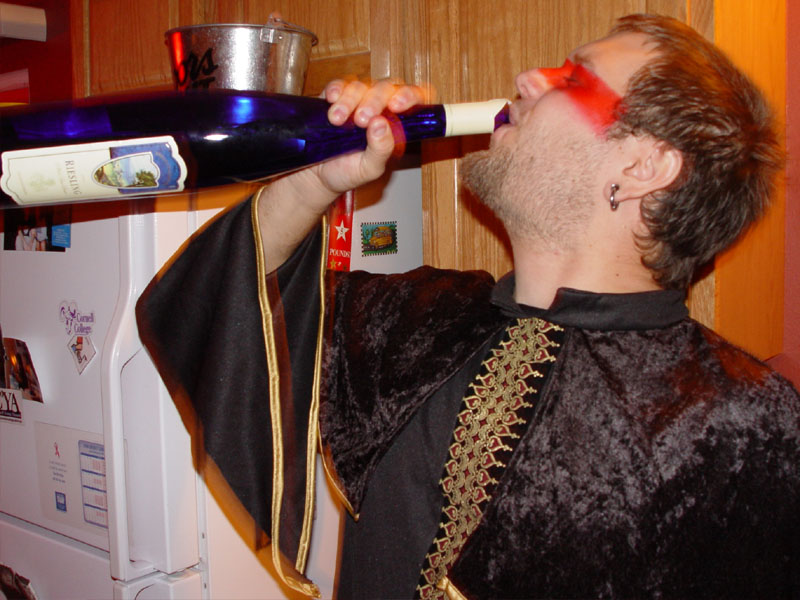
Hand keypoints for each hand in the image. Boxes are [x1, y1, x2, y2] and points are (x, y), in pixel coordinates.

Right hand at [280, 79, 425, 208]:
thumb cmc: (349, 171)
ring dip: (349, 101)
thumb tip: (381, 124)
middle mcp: (381, 108)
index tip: (396, 105)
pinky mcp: (337, 97)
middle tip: (361, 120)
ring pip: (361, 86)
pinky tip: (331, 100)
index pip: (415, 99)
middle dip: (374, 102)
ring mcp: (359, 100)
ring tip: (337, 120)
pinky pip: (340, 84)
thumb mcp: (370, 168)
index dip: (411, 96)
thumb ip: (382, 149)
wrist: (318, 175)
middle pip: (386, 88)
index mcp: (396, 124)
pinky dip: (336, 89)